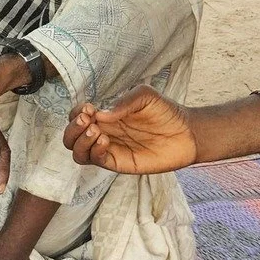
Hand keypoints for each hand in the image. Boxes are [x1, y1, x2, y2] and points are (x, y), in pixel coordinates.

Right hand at [66, 86, 197, 173]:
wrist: (187, 133)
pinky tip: (105, 140)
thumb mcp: (145, 96)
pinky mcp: (119, 163)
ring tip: (96, 131)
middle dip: (72, 129)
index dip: (76, 113)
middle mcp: (104, 133)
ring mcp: (110, 149)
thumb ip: (124, 101)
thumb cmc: (166, 112)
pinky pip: (97, 161)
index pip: (78, 117)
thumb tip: (101, 114)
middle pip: (71, 137)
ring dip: (80, 142)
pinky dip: (94, 151)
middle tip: (87, 120)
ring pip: (78, 153)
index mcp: (106, 117)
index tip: (89, 108)